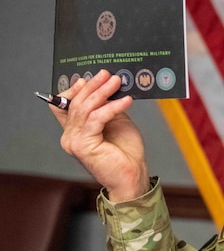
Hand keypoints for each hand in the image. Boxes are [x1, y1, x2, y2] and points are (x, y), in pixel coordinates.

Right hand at [49, 70, 150, 201]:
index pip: (63, 104)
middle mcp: (70, 135)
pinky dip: (112, 107)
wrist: (132, 175)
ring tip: (117, 82)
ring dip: (102, 92)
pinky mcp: (84, 145)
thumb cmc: (125, 151)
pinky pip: (96, 119)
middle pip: (76, 103)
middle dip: (93, 85)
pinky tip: (126, 100)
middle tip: (107, 74)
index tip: (94, 77)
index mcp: (75, 129)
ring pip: (85, 109)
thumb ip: (107, 106)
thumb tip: (107, 86)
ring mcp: (74, 141)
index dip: (76, 88)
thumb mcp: (116, 121)